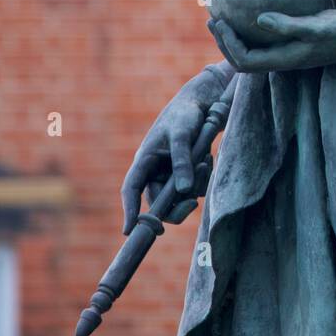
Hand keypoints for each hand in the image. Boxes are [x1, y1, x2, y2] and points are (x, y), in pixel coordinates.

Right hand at [120, 61, 231, 233]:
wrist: (204, 104)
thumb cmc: (186, 115)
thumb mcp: (182, 135)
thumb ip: (181, 160)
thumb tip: (183, 191)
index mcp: (145, 160)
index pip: (132, 189)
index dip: (129, 210)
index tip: (129, 231)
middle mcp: (155, 171)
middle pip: (159, 203)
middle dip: (175, 206)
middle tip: (192, 204)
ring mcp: (171, 174)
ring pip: (179, 197)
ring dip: (193, 185)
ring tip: (202, 160)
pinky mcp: (186, 173)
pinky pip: (194, 188)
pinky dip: (202, 177)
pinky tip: (206, 157)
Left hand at [208, 10, 335, 72]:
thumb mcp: (318, 25)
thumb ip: (289, 25)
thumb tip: (258, 19)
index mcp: (285, 59)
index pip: (245, 61)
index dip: (228, 45)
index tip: (219, 21)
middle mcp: (284, 59)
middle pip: (244, 61)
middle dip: (225, 43)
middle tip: (214, 19)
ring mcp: (290, 53)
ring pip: (253, 51)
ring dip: (236, 38)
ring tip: (225, 16)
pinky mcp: (296, 43)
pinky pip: (266, 41)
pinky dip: (252, 30)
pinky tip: (253, 10)